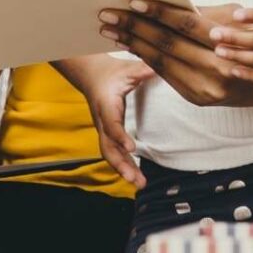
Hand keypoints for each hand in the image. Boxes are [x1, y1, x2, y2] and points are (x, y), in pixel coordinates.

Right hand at [73, 57, 155, 188]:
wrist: (91, 75)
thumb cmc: (111, 72)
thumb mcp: (127, 69)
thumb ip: (143, 70)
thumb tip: (161, 68)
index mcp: (106, 105)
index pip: (111, 124)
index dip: (120, 137)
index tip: (132, 148)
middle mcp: (102, 121)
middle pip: (107, 147)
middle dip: (120, 164)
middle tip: (134, 178)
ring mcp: (103, 129)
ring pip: (110, 153)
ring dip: (123, 170)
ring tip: (139, 183)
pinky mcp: (108, 134)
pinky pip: (114, 153)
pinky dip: (124, 166)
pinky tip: (136, 177)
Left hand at [98, 1, 252, 106]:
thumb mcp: (237, 15)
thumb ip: (203, 12)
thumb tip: (168, 2)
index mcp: (229, 43)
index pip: (186, 24)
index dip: (158, 12)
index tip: (133, 2)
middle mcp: (217, 69)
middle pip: (168, 43)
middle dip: (134, 27)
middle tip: (108, 14)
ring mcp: (207, 88)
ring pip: (162, 61)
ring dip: (132, 44)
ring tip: (110, 29)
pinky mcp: (198, 98)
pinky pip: (166, 75)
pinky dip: (145, 59)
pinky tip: (128, 45)